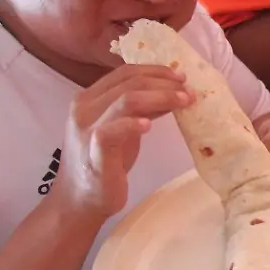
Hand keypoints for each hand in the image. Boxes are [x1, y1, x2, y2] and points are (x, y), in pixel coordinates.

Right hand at [54, 65, 193, 222]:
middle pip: (129, 82)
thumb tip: (172, 91)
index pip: (124, 72)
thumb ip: (141, 108)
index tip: (181, 77)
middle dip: (164, 83)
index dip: (155, 70)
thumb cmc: (104, 162)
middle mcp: (84, 108)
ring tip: (184, 102)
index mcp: (90, 97)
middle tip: (189, 91)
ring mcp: (87, 129)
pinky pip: (111, 131)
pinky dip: (132, 125)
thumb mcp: (124, 128)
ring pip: (126, 99)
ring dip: (160, 97)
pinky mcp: (93, 151)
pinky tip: (150, 126)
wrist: (80, 199)